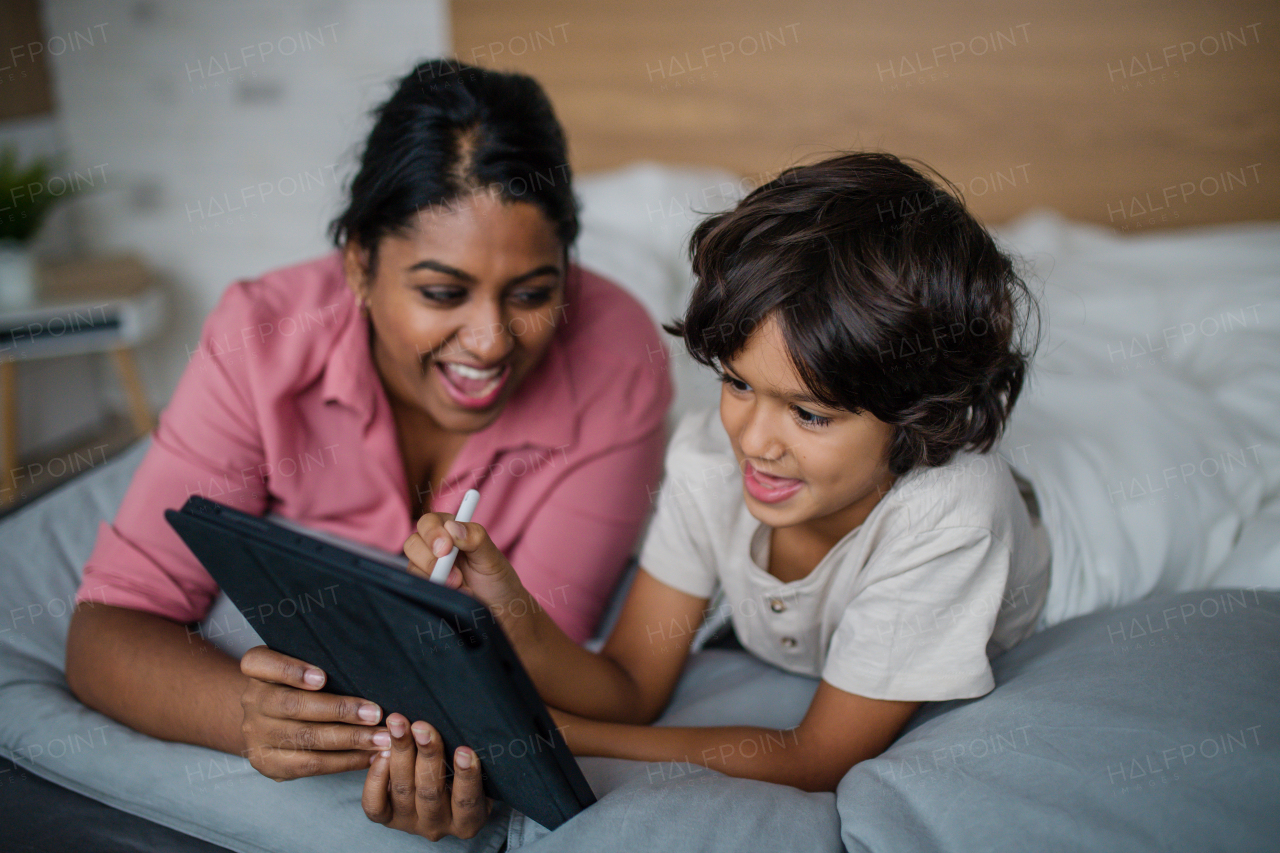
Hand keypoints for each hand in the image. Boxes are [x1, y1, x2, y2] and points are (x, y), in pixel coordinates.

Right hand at [239, 646, 387, 779]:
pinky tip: (369, 755)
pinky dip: (344, 761)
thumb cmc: (299, 683)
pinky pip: (310, 764)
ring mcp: (255, 734)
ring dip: (349, 740)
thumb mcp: (301, 664)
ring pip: (305, 738)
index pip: (260, 663)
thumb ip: (321, 660)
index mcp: (256, 669)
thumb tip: (366, 667)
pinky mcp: (267, 763)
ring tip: (381, 738)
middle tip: (375, 714)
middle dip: (339, 710)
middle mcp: (252, 700)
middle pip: (293, 706)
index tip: (323, 678)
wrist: (268, 719)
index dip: (291, 671)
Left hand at [362, 713, 493, 840]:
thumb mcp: (478, 775)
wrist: (439, 793)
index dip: (466, 776)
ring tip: (398, 726)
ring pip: (403, 791)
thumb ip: (470, 760)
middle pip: (431, 792)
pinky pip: (375, 805)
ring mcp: (409, 823)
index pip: (467, 801)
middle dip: (428, 755)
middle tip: (422, 727)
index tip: (464, 750)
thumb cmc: (461, 775)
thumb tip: (464, 726)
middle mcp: (437, 825)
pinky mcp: (387, 819)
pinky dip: (377, 778)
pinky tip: (383, 752)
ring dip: (401, 754)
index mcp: (467, 821)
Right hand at [404, 512, 527, 624]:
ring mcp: (427, 569)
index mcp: (451, 532)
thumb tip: (453, 527)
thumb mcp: (491, 557)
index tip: (446, 548)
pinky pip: (416, 586)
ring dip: (437, 578)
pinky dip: (435, 590)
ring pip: (412, 566)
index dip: (432, 533)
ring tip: (461, 585)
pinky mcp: (425, 587)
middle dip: (431, 560)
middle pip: (413, 543)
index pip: (429, 522)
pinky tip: (454, 593)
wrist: (499, 611)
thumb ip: (475, 538)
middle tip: (455, 575)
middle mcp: (435, 548)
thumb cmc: (497, 581)